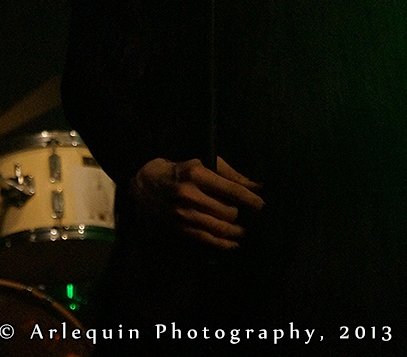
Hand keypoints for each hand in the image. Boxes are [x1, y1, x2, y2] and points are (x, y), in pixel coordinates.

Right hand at [131, 156, 263, 249]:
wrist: (145, 183)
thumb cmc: (178, 169)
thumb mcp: (201, 163)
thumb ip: (229, 173)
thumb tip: (255, 186)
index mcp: (197, 175)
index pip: (230, 189)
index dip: (249, 199)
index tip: (262, 205)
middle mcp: (191, 195)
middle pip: (228, 211)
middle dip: (240, 213)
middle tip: (247, 214)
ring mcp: (185, 214)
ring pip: (220, 228)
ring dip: (236, 230)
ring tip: (244, 230)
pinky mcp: (181, 228)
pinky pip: (208, 240)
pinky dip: (224, 244)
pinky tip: (233, 243)